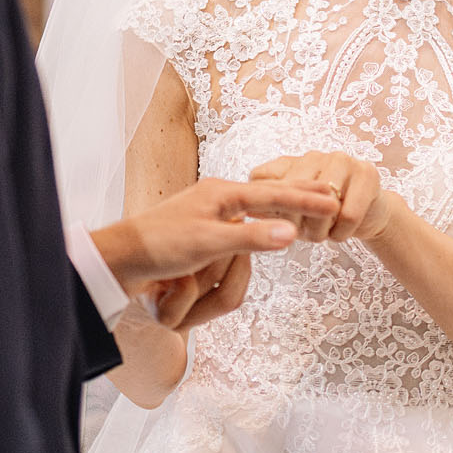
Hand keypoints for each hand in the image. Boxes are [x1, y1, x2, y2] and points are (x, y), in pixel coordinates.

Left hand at [92, 178, 339, 327]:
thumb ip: (252, 237)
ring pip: (248, 226)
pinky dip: (249, 235)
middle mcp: (216, 201)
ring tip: (291, 212)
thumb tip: (292, 232)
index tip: (333, 200)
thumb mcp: (208, 242)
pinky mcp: (199, 234)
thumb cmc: (158, 246)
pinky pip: (234, 236)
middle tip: (327, 195)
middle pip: (267, 200)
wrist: (119, 258)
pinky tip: (258, 224)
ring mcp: (207, 216)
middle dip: (295, 197)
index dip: (304, 200)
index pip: (273, 195)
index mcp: (221, 194)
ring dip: (259, 233)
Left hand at [249, 152, 405, 243]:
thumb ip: (269, 210)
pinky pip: (348, 215)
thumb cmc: (321, 217)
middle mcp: (313, 156)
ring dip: (320, 231)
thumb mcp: (291, 215)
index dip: (264, 207)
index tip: (273, 225)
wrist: (369, 216)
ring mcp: (341, 160)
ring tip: (323, 235)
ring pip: (321, 204)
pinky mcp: (367, 173)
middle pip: (292, 194)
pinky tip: (340, 233)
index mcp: (288, 163)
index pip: (261, 180)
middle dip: (295, 224)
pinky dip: (341, 234)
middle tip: (303, 237)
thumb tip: (245, 211)